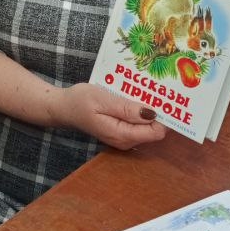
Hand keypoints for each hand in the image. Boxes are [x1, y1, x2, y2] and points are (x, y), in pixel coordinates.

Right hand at [50, 83, 166, 150]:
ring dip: (150, 108)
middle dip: (158, 110)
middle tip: (158, 89)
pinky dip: (141, 110)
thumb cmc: (80, 101)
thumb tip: (152, 114)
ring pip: (148, 126)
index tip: (166, 97)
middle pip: (155, 129)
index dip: (164, 116)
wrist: (63, 107)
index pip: (156, 132)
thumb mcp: (103, 100)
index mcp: (122, 135)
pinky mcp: (123, 132)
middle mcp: (127, 141)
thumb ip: (127, 109)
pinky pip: (139, 123)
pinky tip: (137, 96)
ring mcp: (125, 138)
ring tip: (147, 89)